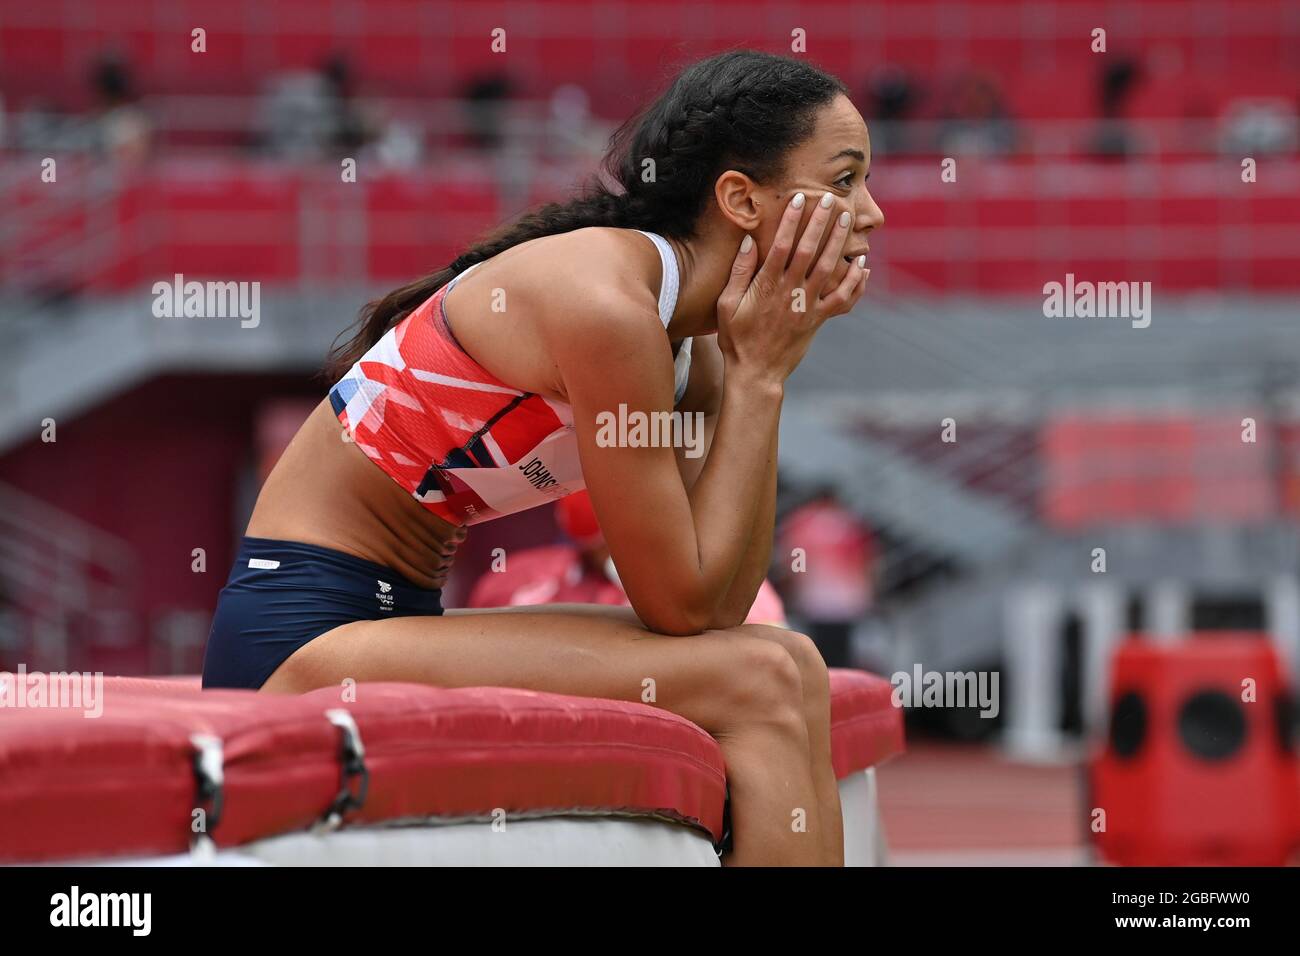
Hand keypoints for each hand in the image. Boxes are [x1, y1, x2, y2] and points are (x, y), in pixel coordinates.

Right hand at [716, 191, 868, 382]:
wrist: (756, 373)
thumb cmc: (736, 338)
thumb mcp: (727, 305)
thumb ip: (739, 272)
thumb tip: (749, 241)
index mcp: (766, 286)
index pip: (781, 245)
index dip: (792, 220)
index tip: (799, 198)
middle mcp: (789, 293)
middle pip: (809, 252)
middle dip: (819, 224)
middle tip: (830, 200)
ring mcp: (806, 307)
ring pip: (828, 270)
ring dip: (838, 243)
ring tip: (846, 220)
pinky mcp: (817, 320)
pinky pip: (841, 299)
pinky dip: (856, 282)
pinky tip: (864, 266)